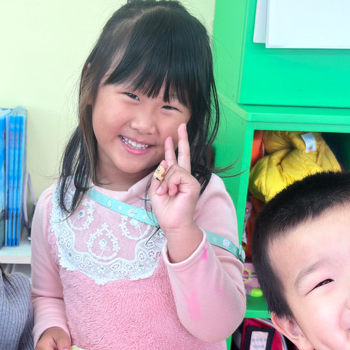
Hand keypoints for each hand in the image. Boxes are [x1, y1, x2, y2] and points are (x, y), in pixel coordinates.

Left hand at [150, 123, 202, 261]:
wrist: (172, 223)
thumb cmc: (164, 210)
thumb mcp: (155, 189)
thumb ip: (159, 175)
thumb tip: (166, 162)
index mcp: (176, 179)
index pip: (174, 160)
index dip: (172, 148)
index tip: (170, 137)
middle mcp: (185, 177)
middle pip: (184, 155)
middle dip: (183, 139)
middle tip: (182, 125)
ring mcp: (190, 180)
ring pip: (174, 168)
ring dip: (165, 181)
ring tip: (165, 193)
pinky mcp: (193, 184)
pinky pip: (177, 174)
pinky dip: (170, 183)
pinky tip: (170, 192)